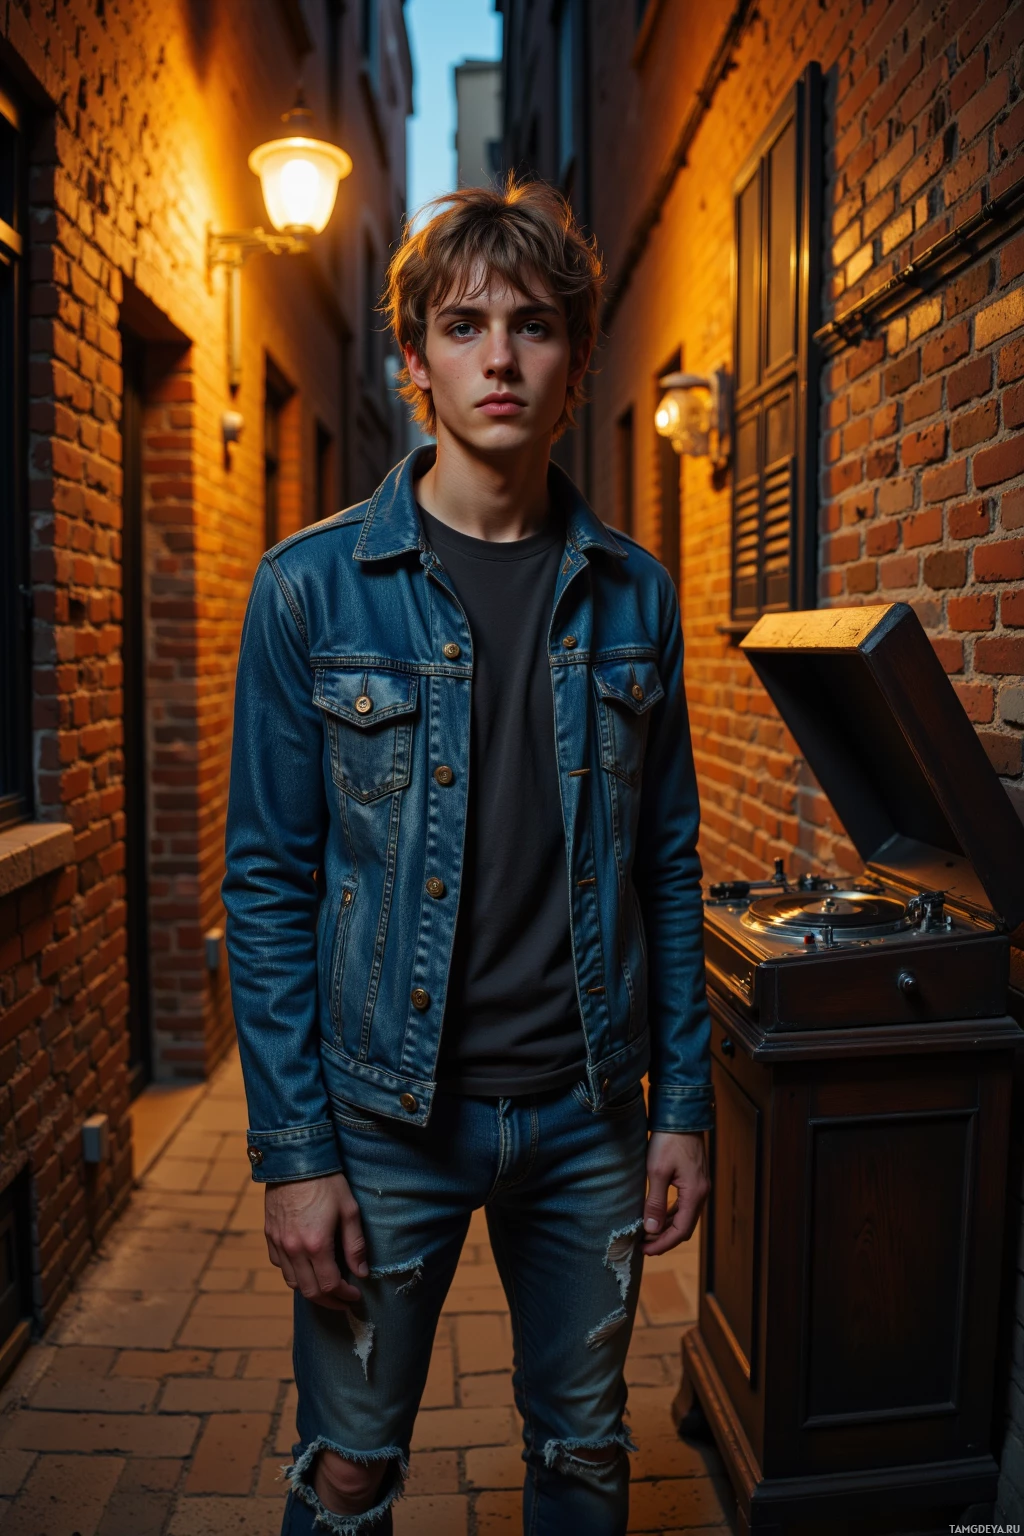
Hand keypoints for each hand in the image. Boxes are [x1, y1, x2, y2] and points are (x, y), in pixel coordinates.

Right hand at [264, 1171, 367, 1307]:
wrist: (295, 1159)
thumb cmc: (327, 1182)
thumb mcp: (349, 1210)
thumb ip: (355, 1245)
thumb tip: (361, 1273)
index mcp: (316, 1245)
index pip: (329, 1286)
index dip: (344, 1296)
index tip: (355, 1295)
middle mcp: (293, 1249)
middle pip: (309, 1291)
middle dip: (329, 1301)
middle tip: (343, 1299)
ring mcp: (278, 1243)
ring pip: (292, 1282)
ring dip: (310, 1289)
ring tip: (326, 1285)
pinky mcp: (269, 1235)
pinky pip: (279, 1265)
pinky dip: (293, 1273)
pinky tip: (306, 1267)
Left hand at [642, 1131, 709, 1256]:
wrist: (680, 1115)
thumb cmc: (668, 1141)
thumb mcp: (657, 1172)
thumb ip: (655, 1203)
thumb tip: (651, 1230)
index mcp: (695, 1193)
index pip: (681, 1230)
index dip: (663, 1244)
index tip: (645, 1250)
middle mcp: (701, 1192)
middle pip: (685, 1227)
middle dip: (665, 1239)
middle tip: (644, 1245)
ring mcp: (700, 1186)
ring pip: (685, 1216)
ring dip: (668, 1227)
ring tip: (648, 1234)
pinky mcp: (694, 1179)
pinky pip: (684, 1204)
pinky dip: (672, 1214)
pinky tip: (658, 1215)